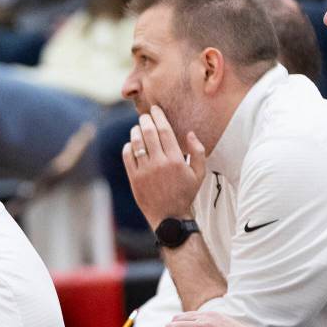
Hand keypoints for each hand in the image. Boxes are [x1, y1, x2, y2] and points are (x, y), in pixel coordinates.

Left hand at [122, 105, 205, 228]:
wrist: (170, 217)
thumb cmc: (185, 194)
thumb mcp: (199, 174)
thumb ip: (198, 152)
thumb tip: (190, 133)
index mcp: (176, 160)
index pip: (164, 130)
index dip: (158, 116)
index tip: (155, 109)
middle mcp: (159, 163)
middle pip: (149, 132)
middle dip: (145, 120)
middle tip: (145, 115)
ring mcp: (145, 171)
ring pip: (136, 142)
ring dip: (136, 131)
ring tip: (138, 128)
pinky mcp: (134, 179)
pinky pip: (127, 156)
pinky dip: (128, 146)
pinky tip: (131, 144)